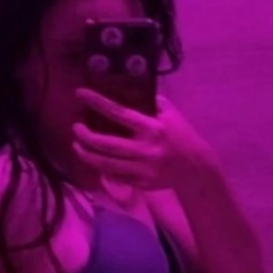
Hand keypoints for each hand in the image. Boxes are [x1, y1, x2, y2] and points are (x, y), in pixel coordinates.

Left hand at [72, 88, 214, 190]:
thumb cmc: (183, 137)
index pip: (119, 113)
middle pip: (106, 144)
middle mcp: (145, 149)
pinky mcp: (141, 183)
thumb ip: (153, 103)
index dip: (98, 102)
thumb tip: (133, 89)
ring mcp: (142, 169)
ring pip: (106, 164)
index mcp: (152, 128)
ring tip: (77, 146)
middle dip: (86, 136)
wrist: (196, 169)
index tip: (80, 93)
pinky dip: (102, 169)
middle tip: (76, 128)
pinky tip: (94, 160)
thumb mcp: (172, 115)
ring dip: (87, 155)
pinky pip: (115, 176)